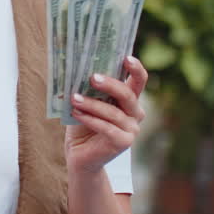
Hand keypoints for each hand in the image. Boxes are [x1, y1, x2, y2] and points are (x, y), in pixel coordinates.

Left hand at [65, 56, 148, 174]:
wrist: (79, 156)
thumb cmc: (82, 125)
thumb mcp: (86, 103)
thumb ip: (89, 89)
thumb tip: (80, 69)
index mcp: (129, 100)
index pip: (139, 80)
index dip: (136, 68)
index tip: (126, 58)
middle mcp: (134, 114)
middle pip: (128, 94)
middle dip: (110, 84)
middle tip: (92, 77)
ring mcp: (132, 130)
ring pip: (114, 112)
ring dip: (92, 104)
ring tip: (74, 98)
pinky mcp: (123, 143)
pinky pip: (107, 128)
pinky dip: (90, 119)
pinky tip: (77, 113)